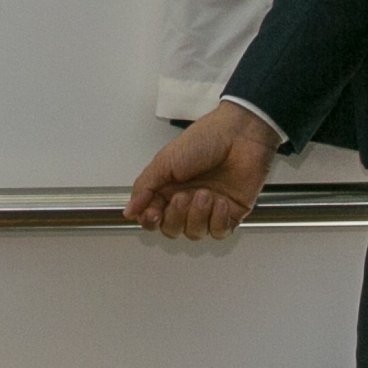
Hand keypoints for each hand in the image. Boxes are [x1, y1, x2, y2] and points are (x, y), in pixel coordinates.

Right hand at [126, 101, 276, 240]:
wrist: (239, 134)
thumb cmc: (203, 141)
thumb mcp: (164, 161)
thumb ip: (144, 188)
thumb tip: (129, 211)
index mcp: (168, 189)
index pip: (152, 218)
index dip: (151, 221)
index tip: (154, 213)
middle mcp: (187, 202)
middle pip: (172, 230)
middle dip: (176, 217)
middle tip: (183, 197)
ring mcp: (209, 209)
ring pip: (194, 233)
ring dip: (198, 216)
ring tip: (206, 193)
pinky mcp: (231, 213)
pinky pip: (219, 232)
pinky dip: (217, 220)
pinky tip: (221, 202)